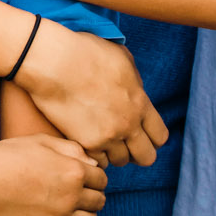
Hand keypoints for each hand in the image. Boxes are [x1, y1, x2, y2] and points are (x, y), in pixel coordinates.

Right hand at [0, 135, 106, 215]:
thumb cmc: (8, 156)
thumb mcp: (42, 141)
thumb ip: (71, 149)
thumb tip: (92, 163)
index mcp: (74, 170)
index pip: (102, 179)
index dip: (96, 179)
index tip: (89, 180)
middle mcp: (73, 195)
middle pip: (99, 201)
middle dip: (93, 197)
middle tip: (84, 196)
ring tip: (79, 212)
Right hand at [15, 22, 166, 166]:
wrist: (55, 63)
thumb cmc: (86, 53)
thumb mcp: (123, 59)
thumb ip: (135, 81)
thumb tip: (136, 90)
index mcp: (140, 103)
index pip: (160, 136)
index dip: (153, 138)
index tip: (143, 135)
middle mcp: (128, 124)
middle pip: (146, 157)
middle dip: (138, 152)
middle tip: (125, 143)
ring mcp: (107, 136)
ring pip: (120, 161)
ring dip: (114, 153)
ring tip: (103, 141)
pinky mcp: (86, 143)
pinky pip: (98, 162)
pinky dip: (95, 156)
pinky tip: (88, 143)